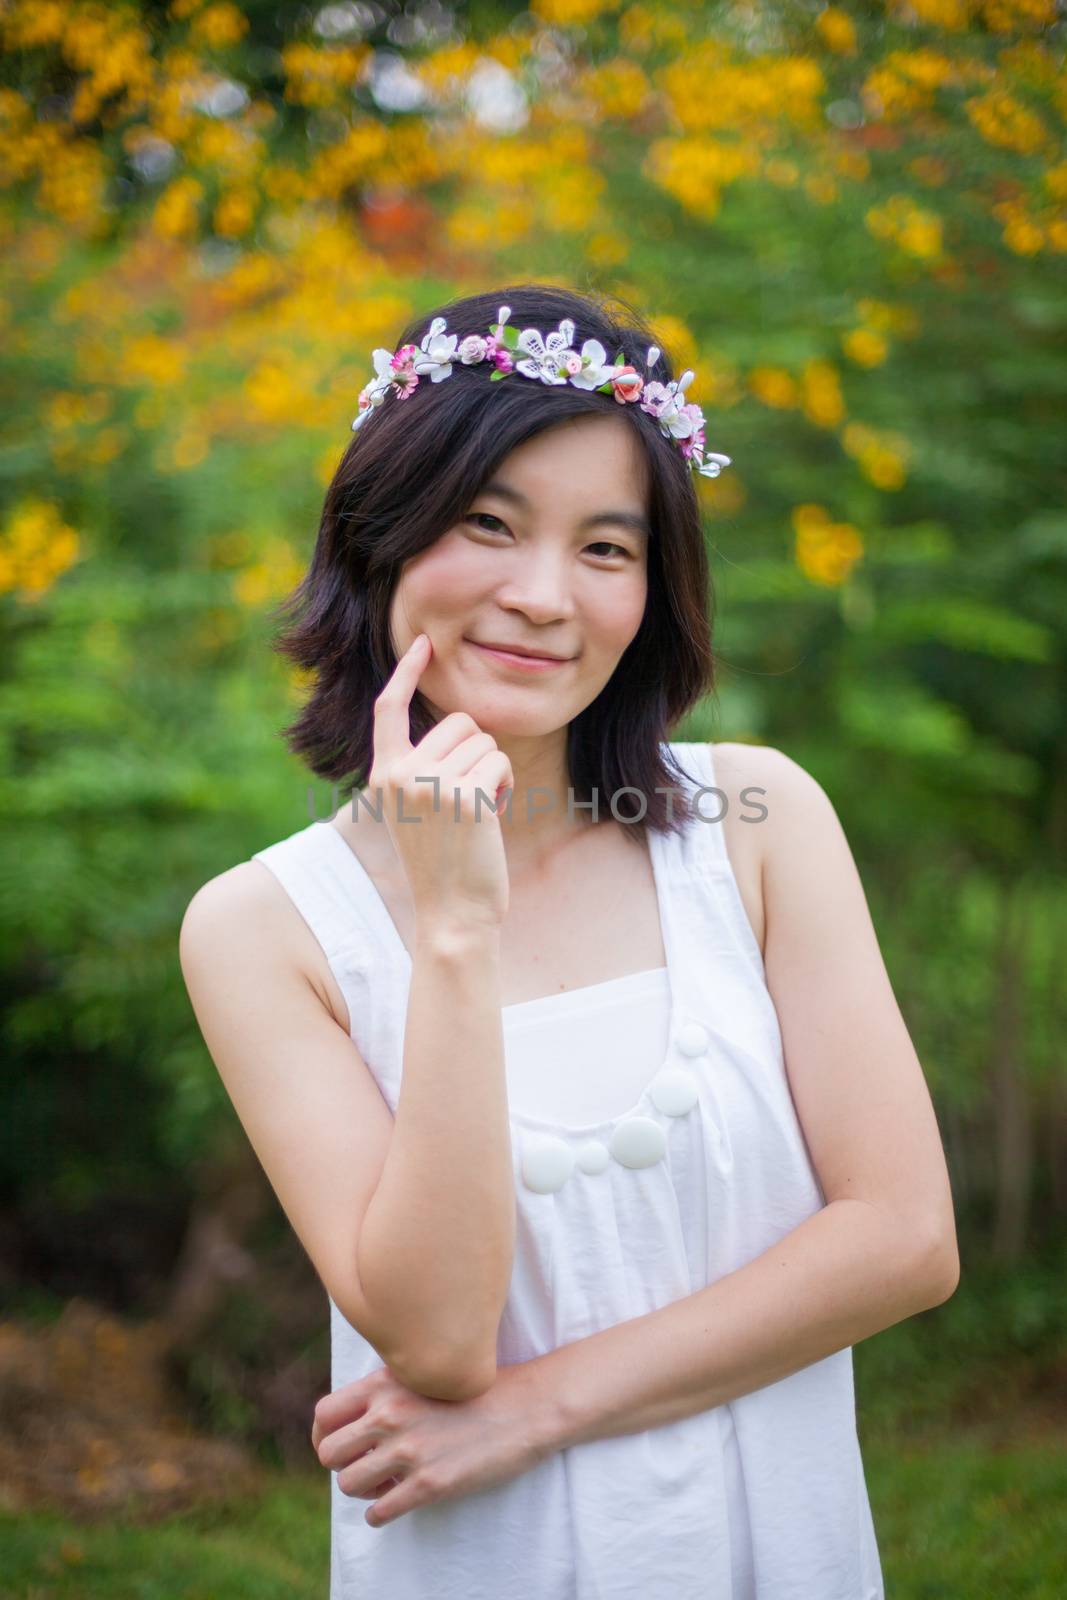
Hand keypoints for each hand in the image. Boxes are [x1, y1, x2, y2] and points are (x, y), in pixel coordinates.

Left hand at [311, 1360, 551, 1527]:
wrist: (523, 1408)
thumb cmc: (474, 1391)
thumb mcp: (423, 1373)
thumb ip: (385, 1391)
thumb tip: (351, 1421)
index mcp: (385, 1383)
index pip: (325, 1414)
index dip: (324, 1435)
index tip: (340, 1446)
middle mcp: (390, 1414)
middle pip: (330, 1453)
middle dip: (342, 1465)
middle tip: (364, 1467)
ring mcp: (409, 1450)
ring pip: (348, 1485)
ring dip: (362, 1490)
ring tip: (385, 1483)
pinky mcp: (429, 1484)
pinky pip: (378, 1512)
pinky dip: (379, 1513)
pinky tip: (396, 1502)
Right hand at [371, 633, 514, 931]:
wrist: (452, 913)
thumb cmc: (442, 863)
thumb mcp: (417, 809)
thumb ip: (423, 768)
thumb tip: (460, 726)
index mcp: (383, 775)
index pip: (389, 709)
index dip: (407, 672)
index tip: (425, 643)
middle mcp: (400, 774)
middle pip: (458, 722)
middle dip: (476, 751)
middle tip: (470, 796)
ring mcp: (431, 784)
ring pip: (484, 741)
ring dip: (493, 770)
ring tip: (479, 811)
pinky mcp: (464, 797)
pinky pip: (500, 762)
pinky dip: (506, 784)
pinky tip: (493, 816)